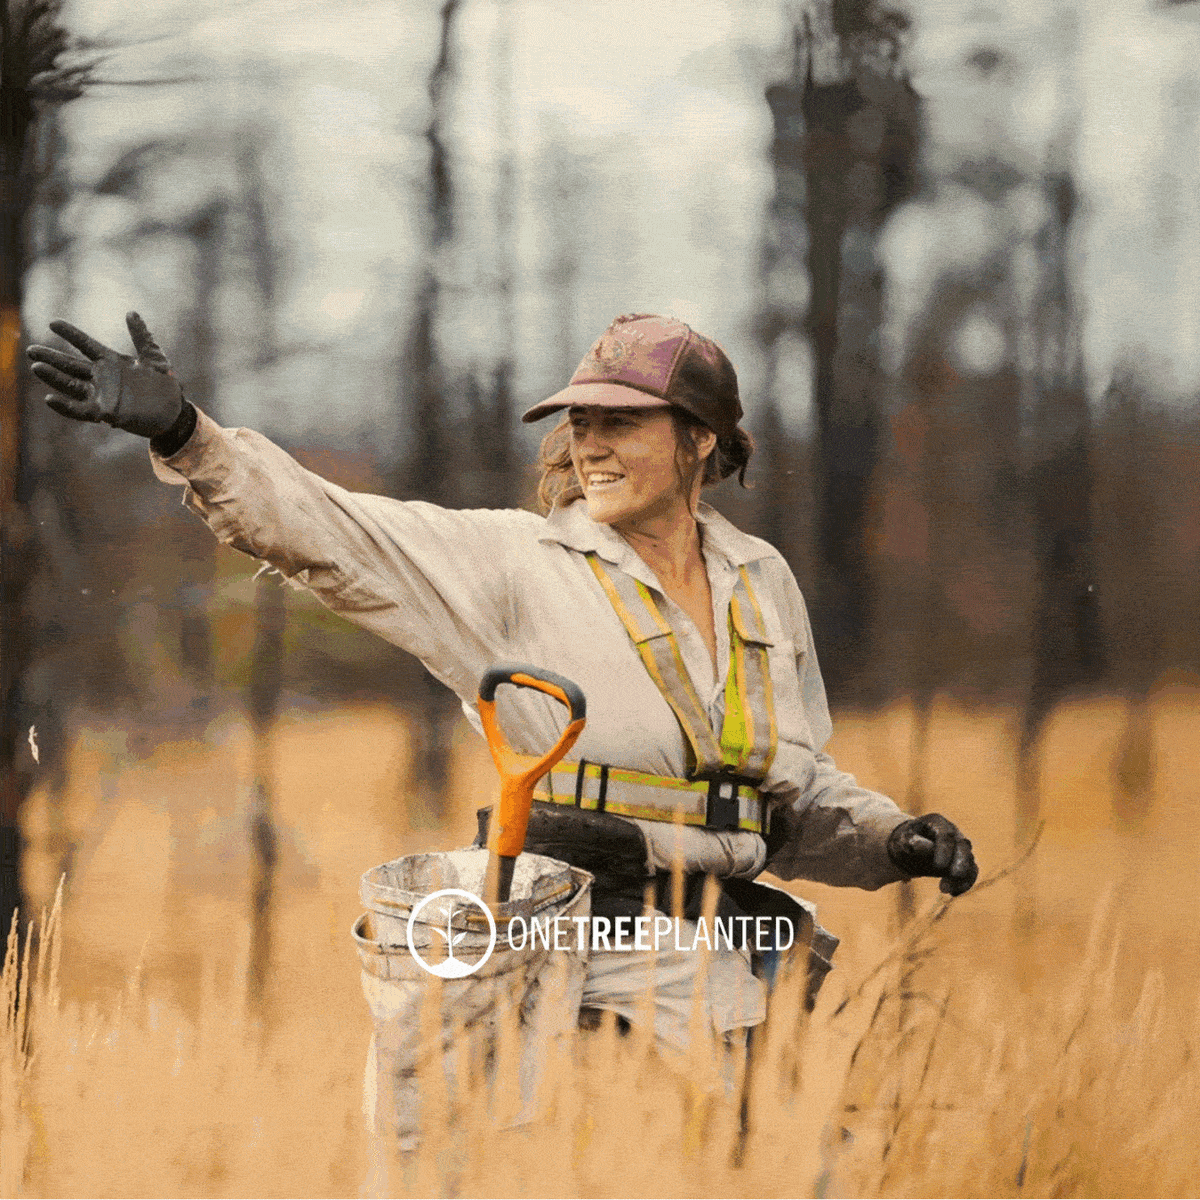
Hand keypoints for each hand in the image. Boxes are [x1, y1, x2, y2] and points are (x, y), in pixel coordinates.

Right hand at [27, 312, 184, 438]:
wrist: (174, 412)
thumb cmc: (164, 384)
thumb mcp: (154, 358)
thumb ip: (142, 337)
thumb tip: (131, 313)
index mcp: (111, 361)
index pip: (86, 344)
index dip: (71, 334)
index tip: (53, 323)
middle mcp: (102, 377)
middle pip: (71, 365)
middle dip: (52, 357)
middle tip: (31, 350)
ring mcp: (101, 395)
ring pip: (71, 384)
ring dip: (53, 377)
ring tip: (37, 367)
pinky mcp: (105, 413)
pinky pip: (80, 410)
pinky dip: (65, 406)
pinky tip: (50, 398)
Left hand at [887, 813, 977, 895]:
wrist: (911, 846)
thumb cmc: (906, 841)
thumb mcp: (904, 839)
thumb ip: (912, 841)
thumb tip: (921, 846)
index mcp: (938, 823)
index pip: (946, 836)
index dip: (944, 851)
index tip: (938, 867)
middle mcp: (953, 832)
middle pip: (963, 847)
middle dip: (960, 864)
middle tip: (954, 877)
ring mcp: (961, 846)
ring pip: (969, 861)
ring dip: (961, 878)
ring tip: (945, 890)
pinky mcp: (964, 860)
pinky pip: (971, 872)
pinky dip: (965, 883)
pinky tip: (953, 893)